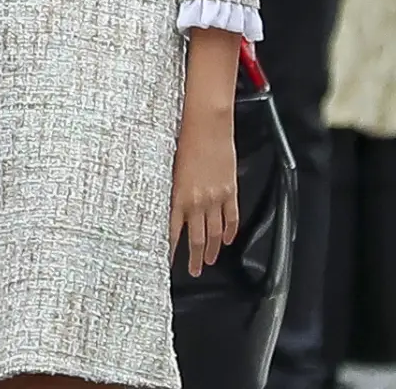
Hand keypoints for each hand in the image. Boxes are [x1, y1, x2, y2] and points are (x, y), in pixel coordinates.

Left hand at [169, 103, 238, 277]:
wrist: (206, 126)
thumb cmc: (182, 143)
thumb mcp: (167, 169)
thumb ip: (169, 192)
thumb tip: (165, 209)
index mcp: (178, 197)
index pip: (172, 232)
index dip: (170, 251)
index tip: (166, 264)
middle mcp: (197, 202)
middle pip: (197, 239)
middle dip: (194, 258)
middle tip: (194, 271)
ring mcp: (216, 198)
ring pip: (215, 233)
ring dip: (212, 250)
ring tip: (209, 262)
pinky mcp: (230, 191)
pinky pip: (231, 217)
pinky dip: (230, 231)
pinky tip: (227, 240)